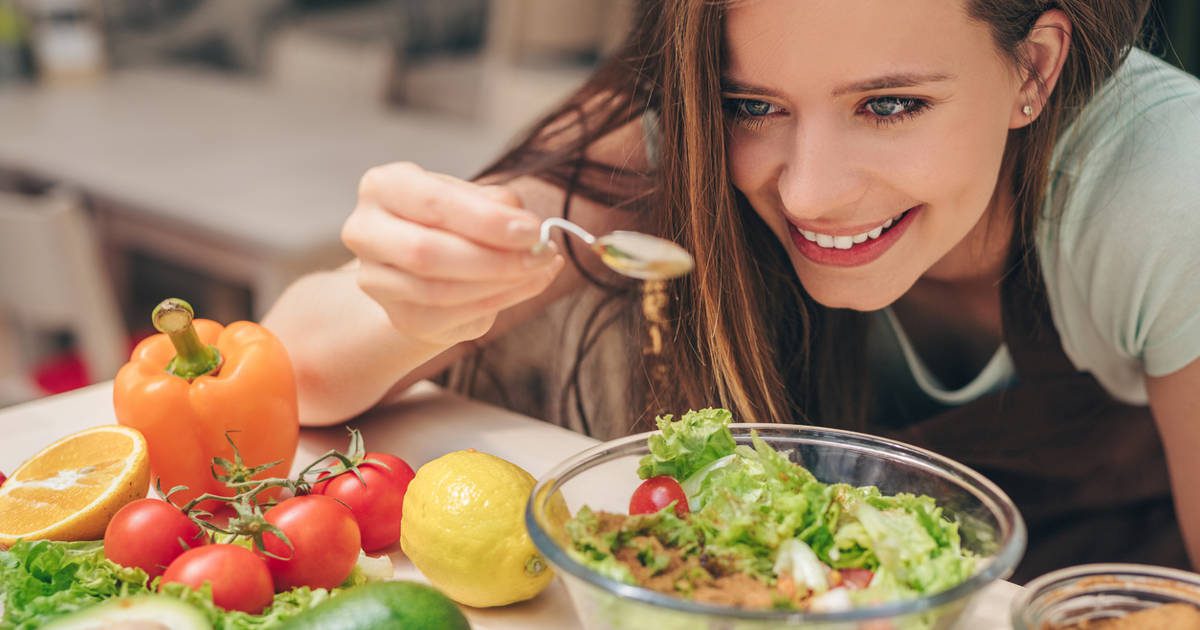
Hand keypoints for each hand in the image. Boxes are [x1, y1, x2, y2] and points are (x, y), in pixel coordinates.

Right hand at [342, 162, 563, 346]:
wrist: (426, 263)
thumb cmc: (453, 220)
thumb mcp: (473, 198)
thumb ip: (498, 205)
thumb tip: (529, 230)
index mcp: (384, 187)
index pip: (433, 203)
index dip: (486, 220)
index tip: (533, 229)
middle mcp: (366, 231)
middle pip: (428, 252)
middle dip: (495, 257)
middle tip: (542, 253)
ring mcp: (375, 280)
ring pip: (441, 290)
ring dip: (502, 283)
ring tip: (541, 269)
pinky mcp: (399, 316)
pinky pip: (451, 315)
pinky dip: (498, 302)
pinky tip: (527, 286)